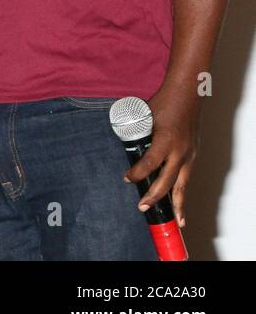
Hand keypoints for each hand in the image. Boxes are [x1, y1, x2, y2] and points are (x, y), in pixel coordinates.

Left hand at [125, 87, 200, 227]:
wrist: (186, 95)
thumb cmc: (163, 103)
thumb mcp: (144, 116)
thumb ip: (134, 132)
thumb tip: (120, 143)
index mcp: (166, 140)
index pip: (150, 163)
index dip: (137, 173)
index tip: (127, 179)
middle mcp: (180, 150)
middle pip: (168, 180)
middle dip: (154, 196)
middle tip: (142, 207)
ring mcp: (189, 154)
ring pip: (182, 183)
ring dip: (178, 202)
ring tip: (177, 219)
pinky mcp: (193, 155)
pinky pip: (187, 177)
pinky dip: (183, 190)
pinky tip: (180, 202)